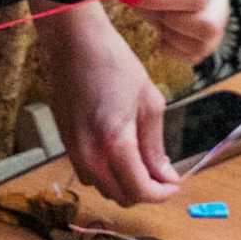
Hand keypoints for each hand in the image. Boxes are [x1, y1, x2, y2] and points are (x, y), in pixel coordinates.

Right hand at [33, 0, 176, 206]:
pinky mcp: (65, 143)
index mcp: (115, 143)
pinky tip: (120, 155)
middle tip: (163, 175)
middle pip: (121, 196)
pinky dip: (107, 174)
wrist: (75, 43)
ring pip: (103, 189)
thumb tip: (166, 175)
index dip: (162, 194)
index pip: (141, 190)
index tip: (174, 185)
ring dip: (125, 185)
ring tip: (143, 164)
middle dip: (146, 191)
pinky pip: (88, 174)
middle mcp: (90, 154)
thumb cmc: (114, 63)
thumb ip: (156, 145)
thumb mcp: (149, 102)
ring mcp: (73, 150)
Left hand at [61, 0, 229, 64]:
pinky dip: (174, 49)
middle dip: (169, 19)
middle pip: (208, 24)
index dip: (161, 0)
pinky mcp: (200, 27)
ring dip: (171, 34)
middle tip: (143, 1)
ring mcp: (212, 9)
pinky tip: (158, 30)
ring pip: (205, 43)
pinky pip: (196, 53)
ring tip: (151, 11)